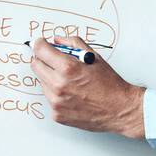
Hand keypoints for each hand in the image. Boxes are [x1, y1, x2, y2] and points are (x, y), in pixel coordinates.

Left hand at [29, 35, 145, 139]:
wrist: (119, 109)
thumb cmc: (110, 84)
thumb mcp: (94, 58)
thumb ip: (74, 44)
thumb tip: (57, 40)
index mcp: (68, 68)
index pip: (40, 51)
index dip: (40, 44)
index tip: (41, 43)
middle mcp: (58, 85)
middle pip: (36, 66)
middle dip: (43, 60)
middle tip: (55, 61)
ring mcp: (56, 102)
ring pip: (42, 83)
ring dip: (51, 78)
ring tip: (70, 81)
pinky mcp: (57, 114)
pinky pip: (49, 98)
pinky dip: (57, 94)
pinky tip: (72, 94)